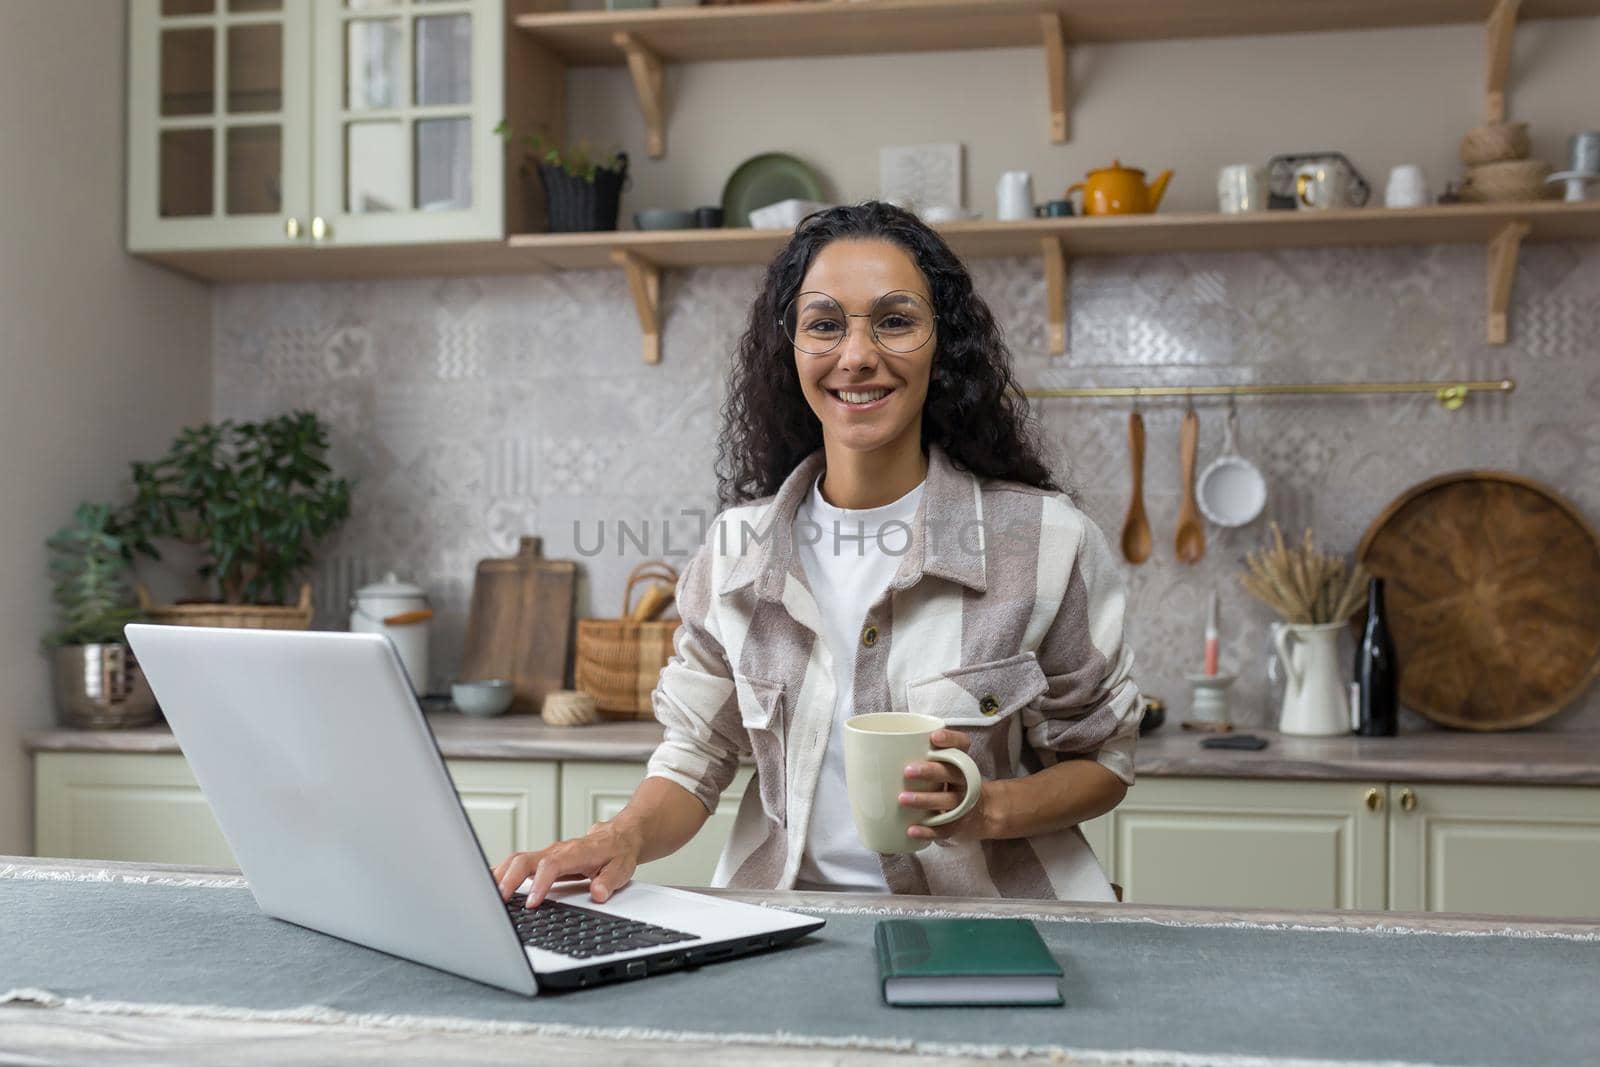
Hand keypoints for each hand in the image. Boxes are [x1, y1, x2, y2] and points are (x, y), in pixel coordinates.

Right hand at [492, 819, 642, 907]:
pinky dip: (502, 873)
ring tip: (484, 896)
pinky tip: (489, 886)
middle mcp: (557, 850)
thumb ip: (609, 881)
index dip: (540, 883)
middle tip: (497, 902)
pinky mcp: (542, 860)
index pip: (551, 865)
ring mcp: (548, 854)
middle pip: (524, 860)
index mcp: (575, 852)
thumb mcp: (622, 868)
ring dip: (499, 876)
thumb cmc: (619, 852)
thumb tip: (598, 893)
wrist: (621, 835)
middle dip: (508, 880)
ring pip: (516, 860)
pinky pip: (517, 863)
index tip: (532, 903)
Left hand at [897, 727, 998, 844]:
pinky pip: (945, 829)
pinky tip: (911, 830)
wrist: (979, 811)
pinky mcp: (959, 824)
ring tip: (902, 799)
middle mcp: (965, 780)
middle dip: (931, 771)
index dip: (951, 739)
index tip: (934, 737)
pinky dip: (929, 831)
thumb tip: (871, 750)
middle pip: (952, 773)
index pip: (962, 744)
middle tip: (907, 771)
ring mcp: (964, 803)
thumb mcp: (943, 764)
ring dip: (925, 800)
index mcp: (961, 761)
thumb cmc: (948, 782)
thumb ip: (919, 754)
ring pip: (948, 801)